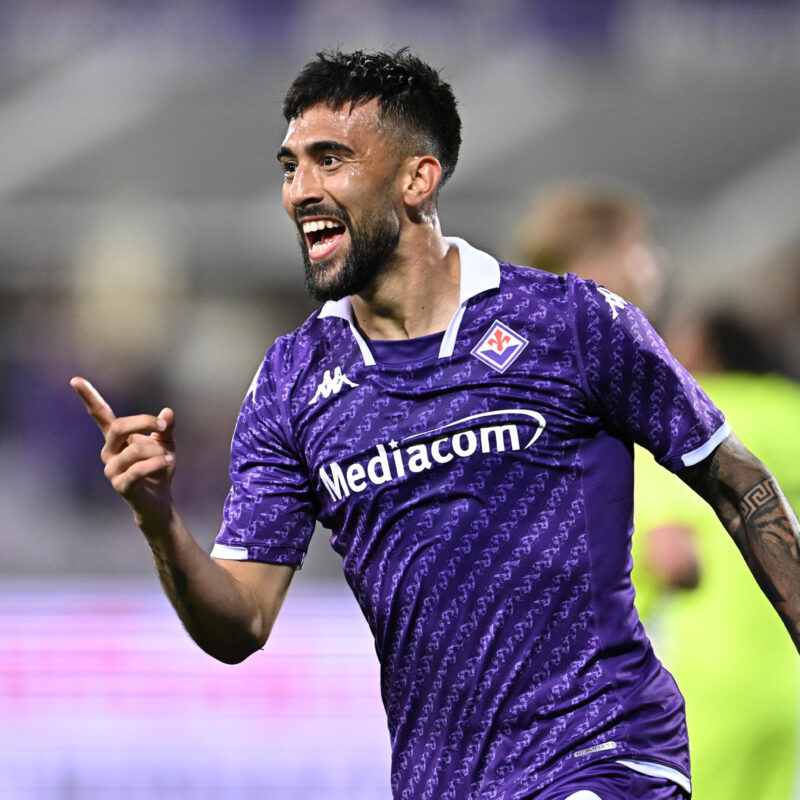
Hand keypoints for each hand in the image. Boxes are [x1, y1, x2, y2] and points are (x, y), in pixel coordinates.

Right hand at [70, 376, 175, 526]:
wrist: (160, 499)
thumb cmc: (160, 467)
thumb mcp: (167, 443)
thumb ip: (165, 428)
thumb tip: (168, 411)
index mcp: (117, 438)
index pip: (100, 415)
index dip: (89, 397)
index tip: (75, 380)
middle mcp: (109, 451)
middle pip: (117, 427)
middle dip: (144, 422)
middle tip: (164, 427)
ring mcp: (112, 469)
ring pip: (134, 449)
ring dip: (157, 450)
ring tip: (168, 458)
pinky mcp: (120, 485)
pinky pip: (138, 469)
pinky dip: (157, 463)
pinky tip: (167, 462)